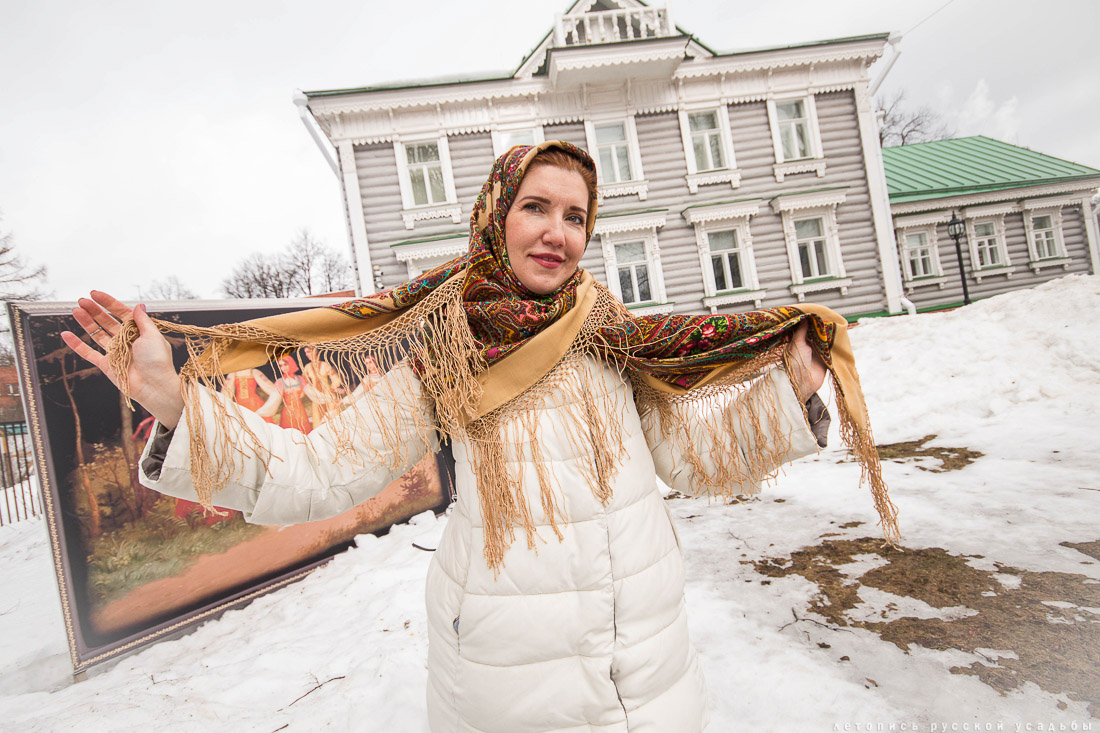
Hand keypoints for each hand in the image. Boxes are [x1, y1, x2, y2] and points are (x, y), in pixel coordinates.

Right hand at [61, 291, 184, 428]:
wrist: (153, 385)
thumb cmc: (157, 360)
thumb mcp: (152, 335)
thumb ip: (142, 320)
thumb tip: (139, 305)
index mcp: (139, 332)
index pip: (121, 313)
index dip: (108, 303)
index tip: (95, 294)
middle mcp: (126, 341)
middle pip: (107, 322)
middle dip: (94, 310)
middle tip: (82, 300)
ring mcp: (115, 352)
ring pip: (97, 334)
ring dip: (86, 322)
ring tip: (76, 310)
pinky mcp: (106, 365)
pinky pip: (88, 353)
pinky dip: (76, 344)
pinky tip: (66, 334)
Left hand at [785, 321, 826, 401]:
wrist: (803, 382)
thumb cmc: (795, 362)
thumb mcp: (796, 344)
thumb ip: (801, 332)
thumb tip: (804, 318)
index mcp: (798, 342)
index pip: (806, 329)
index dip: (811, 322)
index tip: (816, 313)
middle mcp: (808, 346)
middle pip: (816, 334)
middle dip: (821, 327)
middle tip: (829, 316)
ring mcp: (817, 352)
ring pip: (824, 340)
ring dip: (828, 334)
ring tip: (834, 323)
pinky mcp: (826, 358)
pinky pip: (831, 348)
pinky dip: (834, 343)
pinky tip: (838, 334)